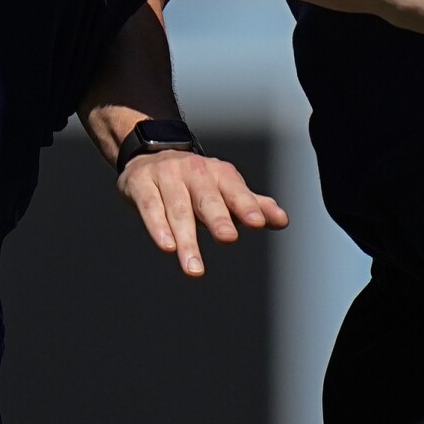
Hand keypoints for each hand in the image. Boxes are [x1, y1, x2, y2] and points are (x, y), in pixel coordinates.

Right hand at [116, 151, 288, 277]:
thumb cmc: (195, 182)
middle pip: (207, 199)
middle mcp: (194, 171)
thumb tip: (282, 220)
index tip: (258, 223)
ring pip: (177, 209)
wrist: (150, 154)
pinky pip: (150, 207)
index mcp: (219, 173)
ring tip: (193, 268)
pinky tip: (167, 246)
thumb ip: (252, 205)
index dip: (246, 206)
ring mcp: (166, 176)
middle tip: (229, 239)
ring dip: (186, 239)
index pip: (235, 191)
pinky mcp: (141, 184)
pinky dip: (158, 227)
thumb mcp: (224, 189)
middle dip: (218, 219)